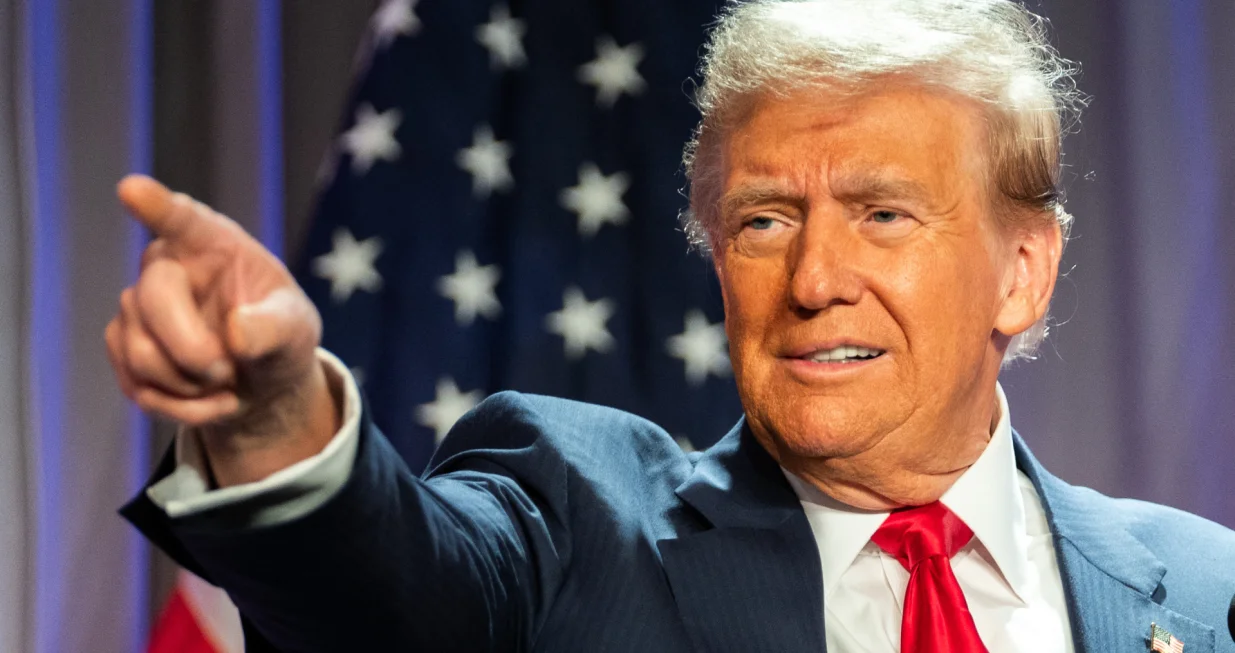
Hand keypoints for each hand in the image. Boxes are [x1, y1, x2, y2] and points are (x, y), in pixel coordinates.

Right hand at [105, 175, 339, 485]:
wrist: (260, 382)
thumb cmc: (280, 338)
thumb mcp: (296, 331)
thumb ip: (274, 327)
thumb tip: (235, 332)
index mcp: (214, 244)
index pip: (181, 219)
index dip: (157, 206)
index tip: (132, 189)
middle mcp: (167, 266)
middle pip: (151, 300)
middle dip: (193, 350)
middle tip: (228, 370)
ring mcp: (137, 306)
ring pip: (141, 352)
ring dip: (191, 385)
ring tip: (226, 382)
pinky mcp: (123, 346)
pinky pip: (137, 384)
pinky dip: (181, 407)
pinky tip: (210, 400)